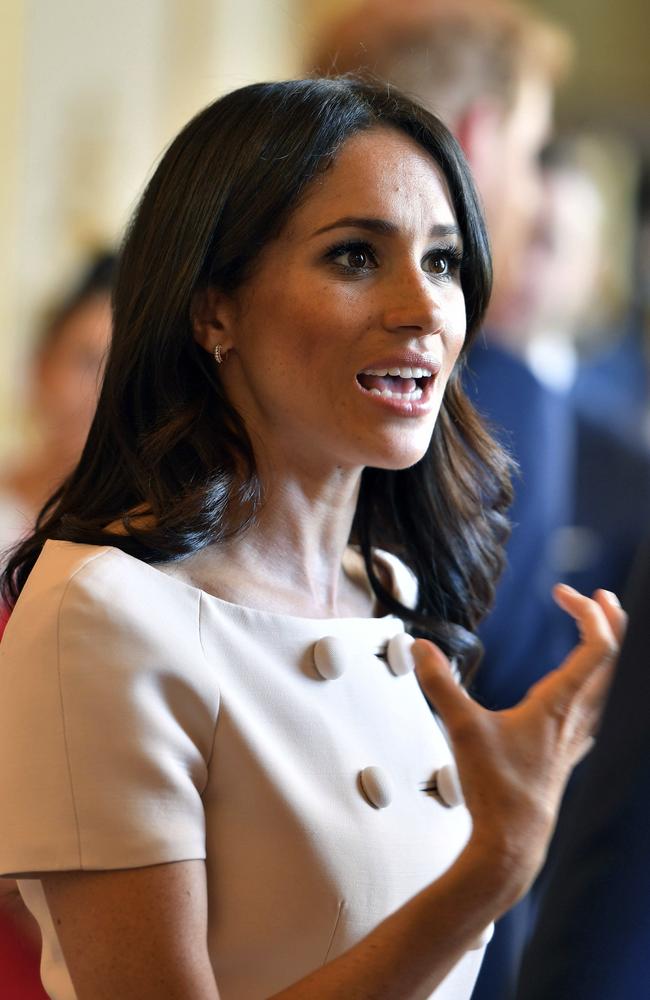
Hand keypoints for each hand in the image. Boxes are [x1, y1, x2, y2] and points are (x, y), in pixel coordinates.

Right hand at [413, 586, 625, 902]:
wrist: (513, 840)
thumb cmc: (497, 789)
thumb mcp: (462, 728)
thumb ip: (440, 684)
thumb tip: (421, 648)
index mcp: (559, 704)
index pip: (598, 647)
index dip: (588, 613)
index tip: (562, 593)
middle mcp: (577, 717)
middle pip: (615, 660)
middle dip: (610, 621)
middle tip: (599, 596)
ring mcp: (577, 735)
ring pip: (611, 683)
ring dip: (609, 650)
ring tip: (599, 628)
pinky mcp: (570, 750)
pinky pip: (598, 708)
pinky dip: (599, 683)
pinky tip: (587, 691)